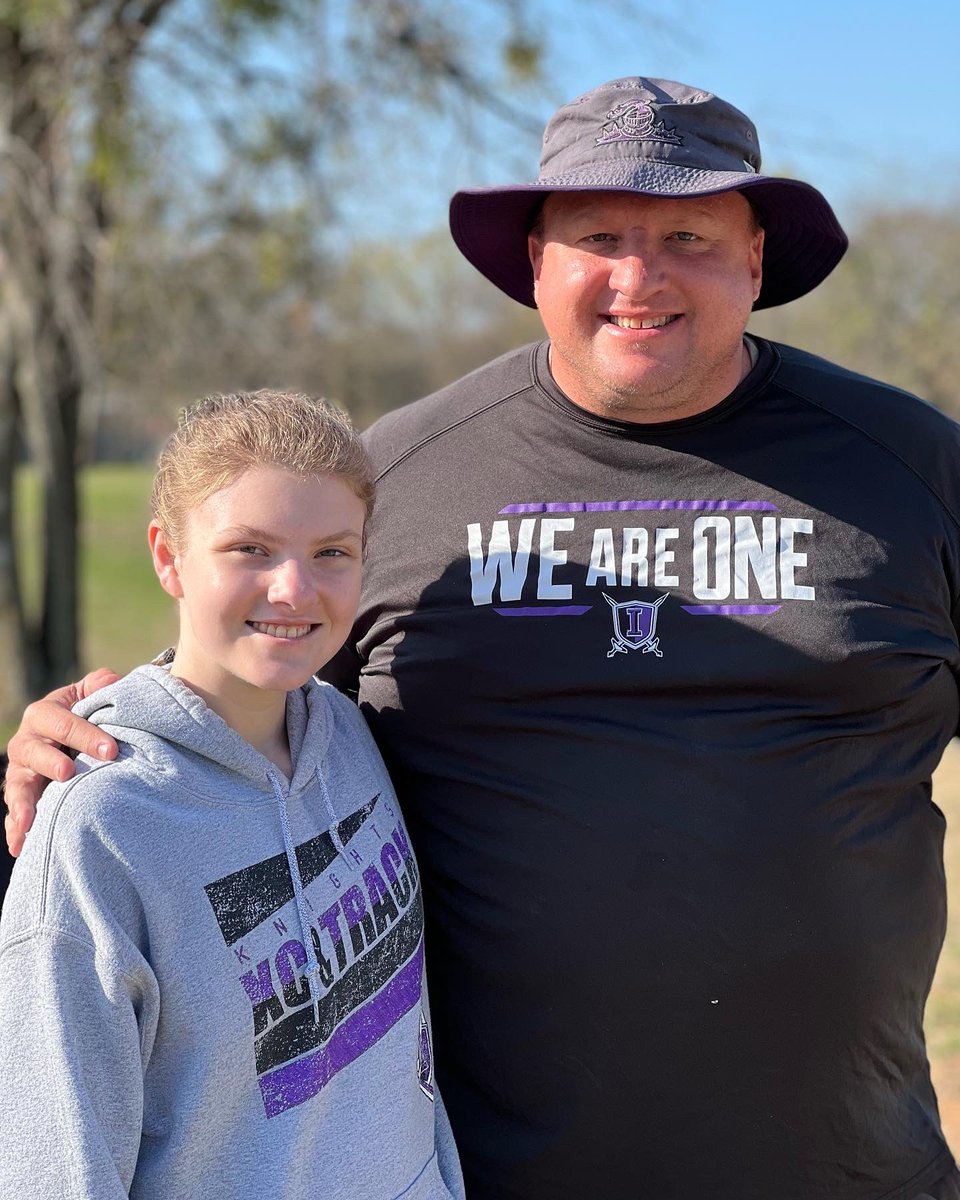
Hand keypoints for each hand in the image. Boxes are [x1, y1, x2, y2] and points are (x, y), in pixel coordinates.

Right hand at [4, 668, 120, 855]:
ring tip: (29, 820)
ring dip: (23, 803)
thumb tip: (110, 682)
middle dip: (51, 762)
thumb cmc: (87, 714)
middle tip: (69, 773)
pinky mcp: (23, 796)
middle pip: (34, 752)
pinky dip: (16, 830)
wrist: (76, 738)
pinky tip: (20, 846)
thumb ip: (100, 686)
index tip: (111, 750)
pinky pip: (16, 814)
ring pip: (18, 786)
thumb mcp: (91, 695)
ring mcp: (22, 772)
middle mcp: (27, 742)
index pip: (61, 721)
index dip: (85, 734)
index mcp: (45, 714)